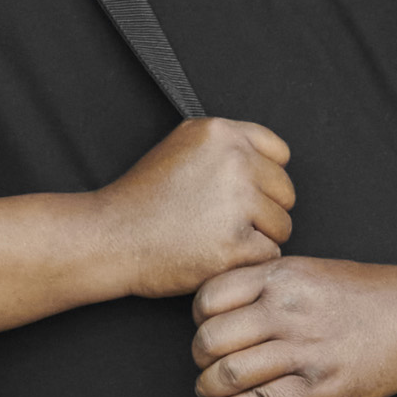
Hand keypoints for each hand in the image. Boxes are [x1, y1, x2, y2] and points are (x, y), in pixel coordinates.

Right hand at [98, 118, 292, 300]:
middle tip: (224, 221)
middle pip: (285, 192)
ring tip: (217, 238)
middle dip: (264, 210)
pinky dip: (248, 263)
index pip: (280, 154)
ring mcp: (236, 204)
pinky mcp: (235, 245)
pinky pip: (269, 256)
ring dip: (258, 239)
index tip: (245, 192)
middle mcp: (234, 162)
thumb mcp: (181, 145)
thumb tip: (267, 158)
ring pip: (282, 226)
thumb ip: (225, 145)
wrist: (111, 238)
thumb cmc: (142, 199)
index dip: (266, 177)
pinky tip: (216, 256)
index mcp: (221, 133)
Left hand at [190, 258, 396, 396]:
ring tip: (210, 389)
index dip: (198, 318)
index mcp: (282, 277)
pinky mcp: (318, 387)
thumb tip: (224, 305)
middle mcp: (287, 311)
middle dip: (199, 357)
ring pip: (229, 374)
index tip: (205, 328)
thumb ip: (269, 284)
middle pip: (212, 339)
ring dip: (208, 388)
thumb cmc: (370, 295)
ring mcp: (303, 351)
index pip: (210, 297)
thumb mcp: (313, 270)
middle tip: (205, 363)